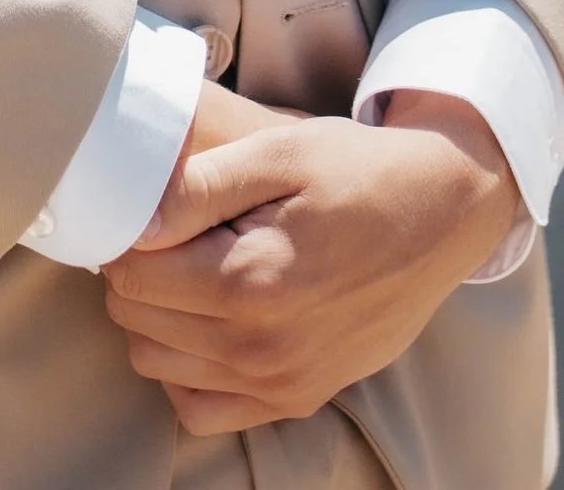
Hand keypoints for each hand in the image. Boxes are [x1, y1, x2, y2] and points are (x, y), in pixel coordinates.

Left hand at [101, 89, 519, 435]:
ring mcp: (283, 382)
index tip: (145, 212)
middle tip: (166, 234)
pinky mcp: (300, 397)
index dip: (123, 238)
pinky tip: (205, 322)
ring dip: (155, 320)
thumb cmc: (358, 172)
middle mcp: (264, 347)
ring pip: (159, 368)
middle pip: (138, 324)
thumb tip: (132, 225)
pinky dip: (186, 372)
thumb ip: (199, 188)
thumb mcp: (279, 151)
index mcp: (253, 281)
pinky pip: (203, 410)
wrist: (440, 212)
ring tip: (187, 269)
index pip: (132, 277)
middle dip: (134, 276)